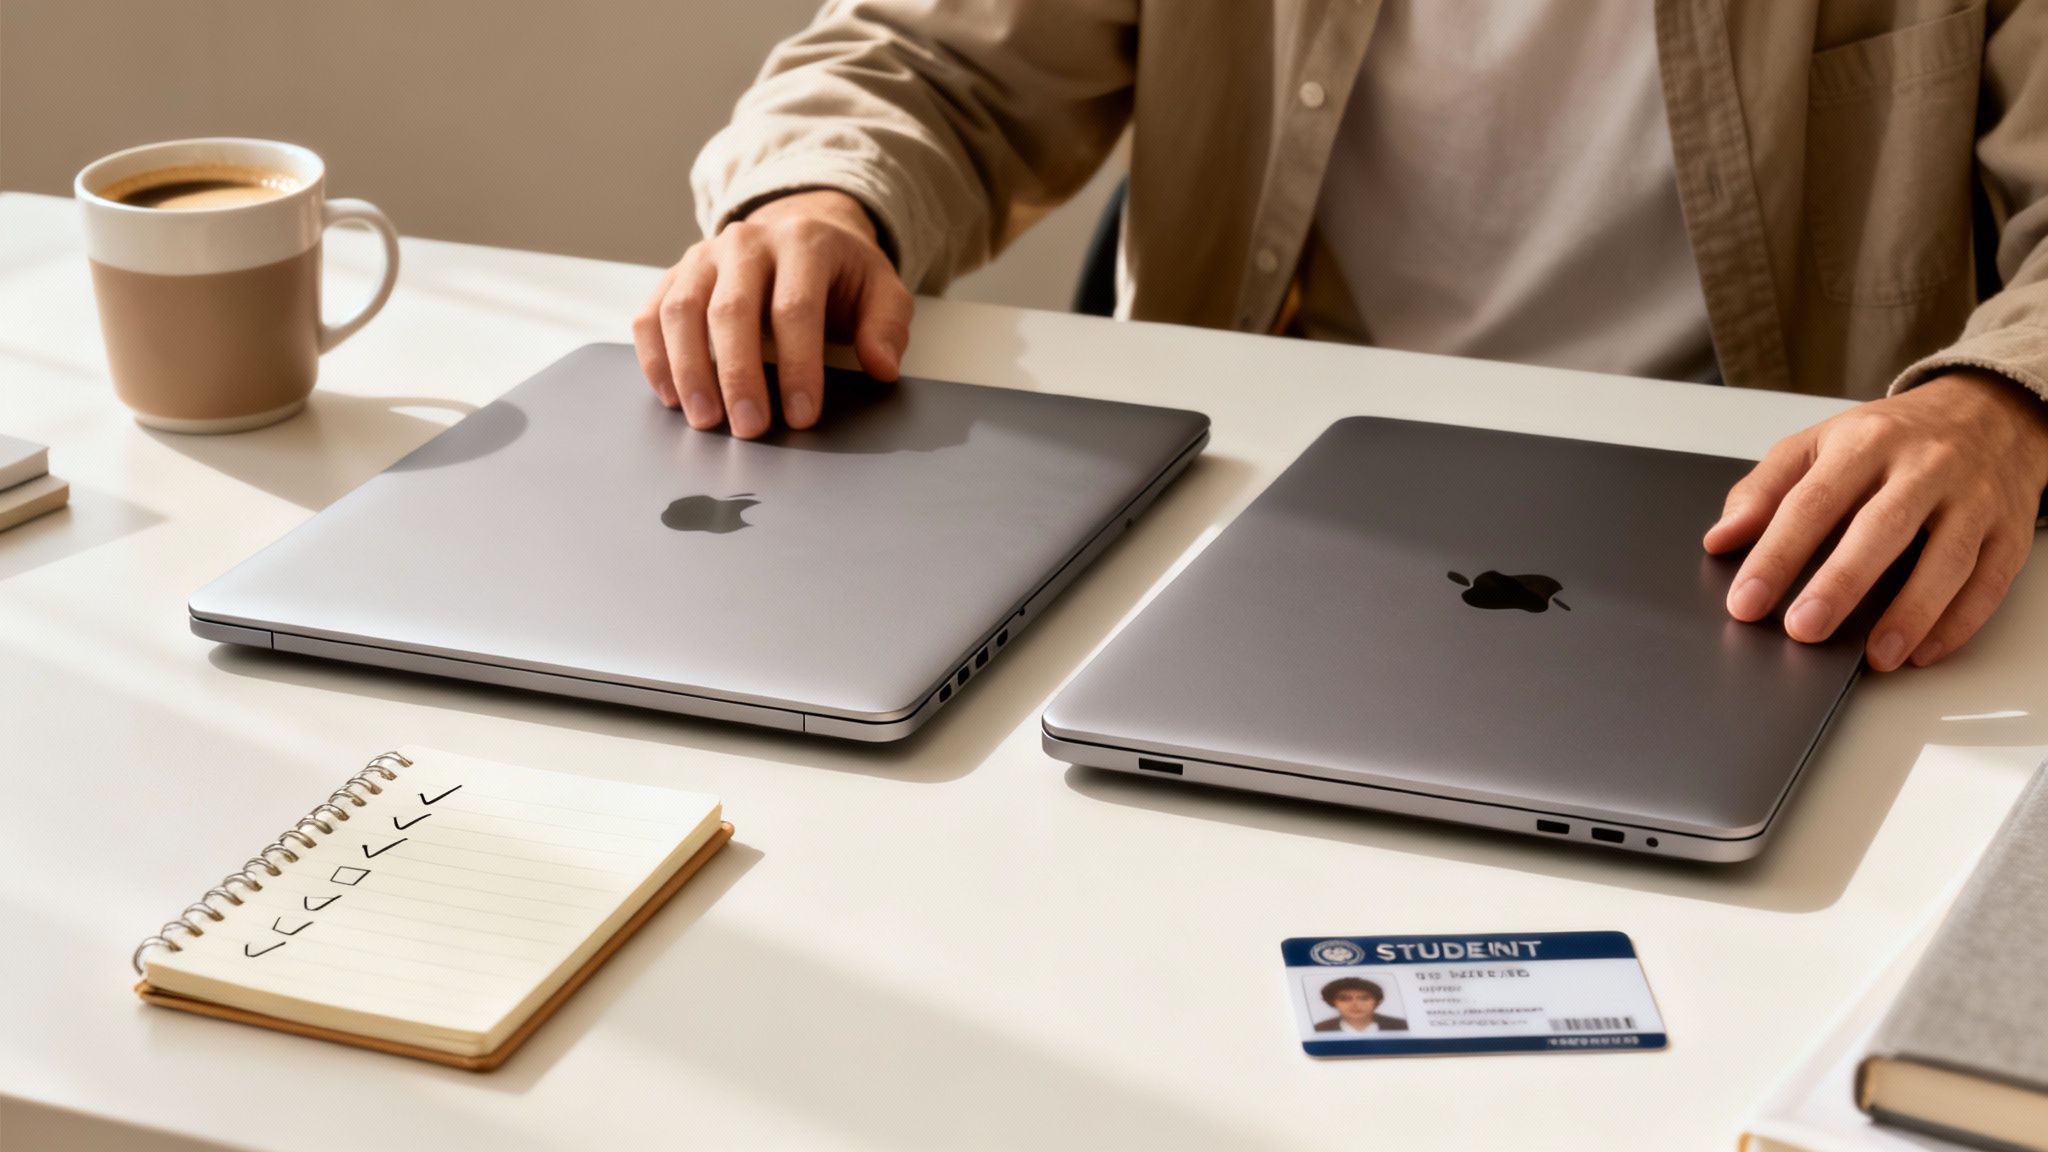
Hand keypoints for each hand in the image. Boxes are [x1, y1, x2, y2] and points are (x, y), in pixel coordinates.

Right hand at [632, 189, 913, 437]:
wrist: (801, 230)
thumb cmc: (841, 274)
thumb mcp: (882, 290)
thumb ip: (887, 326)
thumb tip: (881, 367)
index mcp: (803, 243)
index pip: (795, 308)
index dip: (798, 366)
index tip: (803, 416)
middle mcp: (746, 242)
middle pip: (731, 310)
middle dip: (739, 376)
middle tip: (749, 429)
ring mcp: (704, 256)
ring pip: (681, 311)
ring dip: (689, 371)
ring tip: (705, 421)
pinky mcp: (675, 274)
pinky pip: (651, 314)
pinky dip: (655, 357)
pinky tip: (671, 398)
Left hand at [1704, 371, 2047, 669]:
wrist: (1987, 410)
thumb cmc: (1890, 437)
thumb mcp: (1819, 444)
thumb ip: (1764, 490)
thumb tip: (1719, 540)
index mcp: (1865, 442)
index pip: (1812, 502)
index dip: (1776, 555)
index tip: (1745, 600)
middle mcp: (1924, 465)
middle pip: (1880, 527)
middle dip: (1840, 583)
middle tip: (1803, 630)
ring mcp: (1973, 496)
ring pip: (1946, 558)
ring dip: (1911, 612)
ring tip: (1875, 657)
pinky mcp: (2010, 528)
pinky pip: (1989, 579)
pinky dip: (1959, 621)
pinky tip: (1924, 650)